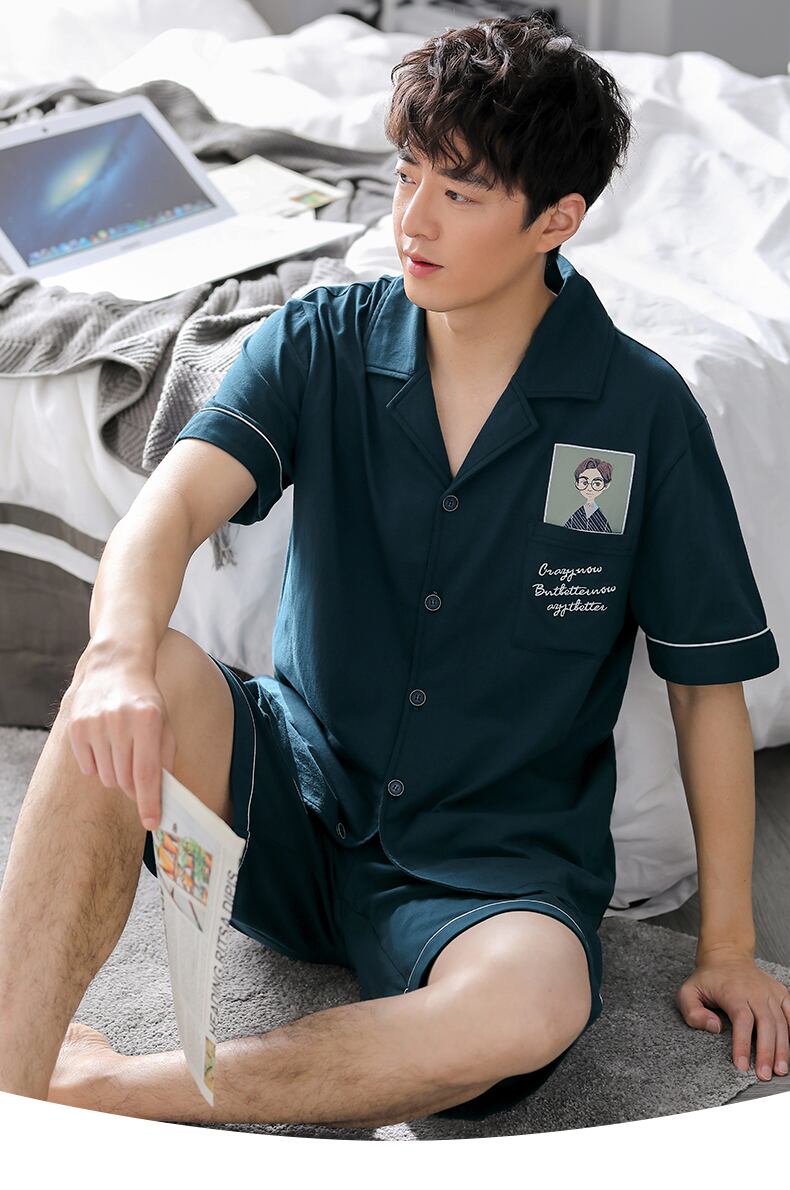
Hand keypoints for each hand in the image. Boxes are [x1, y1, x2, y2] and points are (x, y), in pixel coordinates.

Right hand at [61, 645, 176, 831]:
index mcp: (147, 720)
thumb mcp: (165, 724)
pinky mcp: (75, 727)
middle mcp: (119, 721)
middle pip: (125, 780)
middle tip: (139, 776)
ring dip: (117, 774)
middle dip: (135, 787)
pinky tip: (105, 744)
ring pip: (106, 777)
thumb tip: (164, 798)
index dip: (149, 803)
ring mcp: (94, 723)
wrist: (115, 667)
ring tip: (123, 751)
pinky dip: (98, 765)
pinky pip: (87, 768)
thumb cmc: (145, 701)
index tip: (152, 824)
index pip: (147, 773)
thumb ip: (166, 760)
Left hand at [676, 947, 789, 1079]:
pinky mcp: (780, 992)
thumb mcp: (687, 991)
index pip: (742, 1021)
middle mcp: (755, 991)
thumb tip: (715, 1027)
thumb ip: (692, 1012)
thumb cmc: (708, 978)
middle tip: (764, 1075)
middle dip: (767, 1052)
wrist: (727, 955)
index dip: (743, 1045)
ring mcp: (769, 992)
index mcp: (733, 992)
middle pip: (766, 1024)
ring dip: (782, 1048)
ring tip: (780, 1070)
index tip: (742, 1066)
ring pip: (781, 1022)